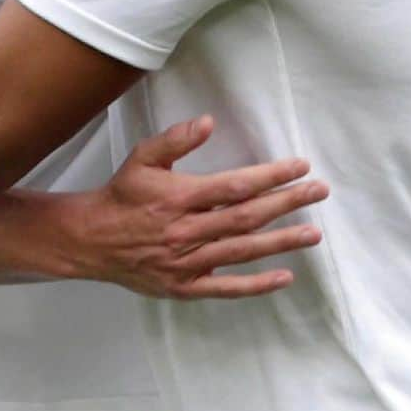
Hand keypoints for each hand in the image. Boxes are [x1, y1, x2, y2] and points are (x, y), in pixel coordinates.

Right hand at [68, 115, 326, 298]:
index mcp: (180, 198)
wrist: (91, 240)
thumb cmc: (122, 195)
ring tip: (314, 232)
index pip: (235, 186)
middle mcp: (188, 231)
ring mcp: (188, 263)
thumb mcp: (142, 158)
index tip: (300, 167)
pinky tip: (285, 276)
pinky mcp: (186, 287)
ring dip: (281, 241)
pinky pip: (227, 288)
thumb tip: (208, 122)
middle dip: (287, 203)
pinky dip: (257, 284)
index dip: (271, 176)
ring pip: (243, 251)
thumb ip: (175, 140)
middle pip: (247, 217)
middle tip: (319, 191)